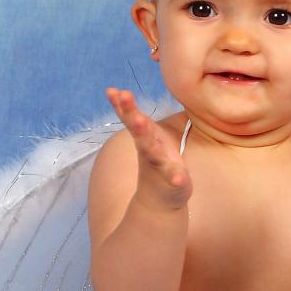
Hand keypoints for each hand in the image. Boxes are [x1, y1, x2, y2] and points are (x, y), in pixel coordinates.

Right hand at [105, 87, 191, 208]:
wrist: (158, 200)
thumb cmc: (155, 161)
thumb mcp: (146, 136)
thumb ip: (136, 117)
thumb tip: (121, 92)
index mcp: (145, 137)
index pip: (131, 119)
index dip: (122, 105)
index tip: (111, 91)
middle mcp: (149, 149)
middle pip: (139, 131)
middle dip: (132, 115)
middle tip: (124, 97)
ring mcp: (160, 165)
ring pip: (152, 151)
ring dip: (148, 141)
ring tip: (141, 123)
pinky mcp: (174, 180)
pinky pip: (174, 178)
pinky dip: (175, 177)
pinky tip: (178, 178)